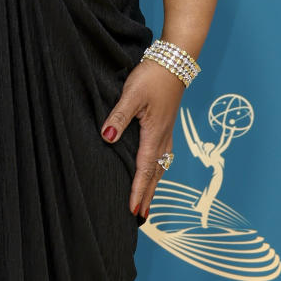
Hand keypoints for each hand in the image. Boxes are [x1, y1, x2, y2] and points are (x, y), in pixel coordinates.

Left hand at [99, 58, 184, 219]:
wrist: (174, 62)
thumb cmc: (152, 77)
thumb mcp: (131, 95)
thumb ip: (117, 117)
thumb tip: (106, 138)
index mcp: (153, 134)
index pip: (143, 169)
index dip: (137, 191)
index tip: (132, 210)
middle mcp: (162, 138)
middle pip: (154, 174)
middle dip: (146, 196)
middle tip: (140, 218)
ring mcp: (166, 134)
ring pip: (160, 168)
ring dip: (153, 187)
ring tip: (147, 204)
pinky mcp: (165, 128)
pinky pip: (162, 158)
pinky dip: (157, 172)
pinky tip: (154, 174)